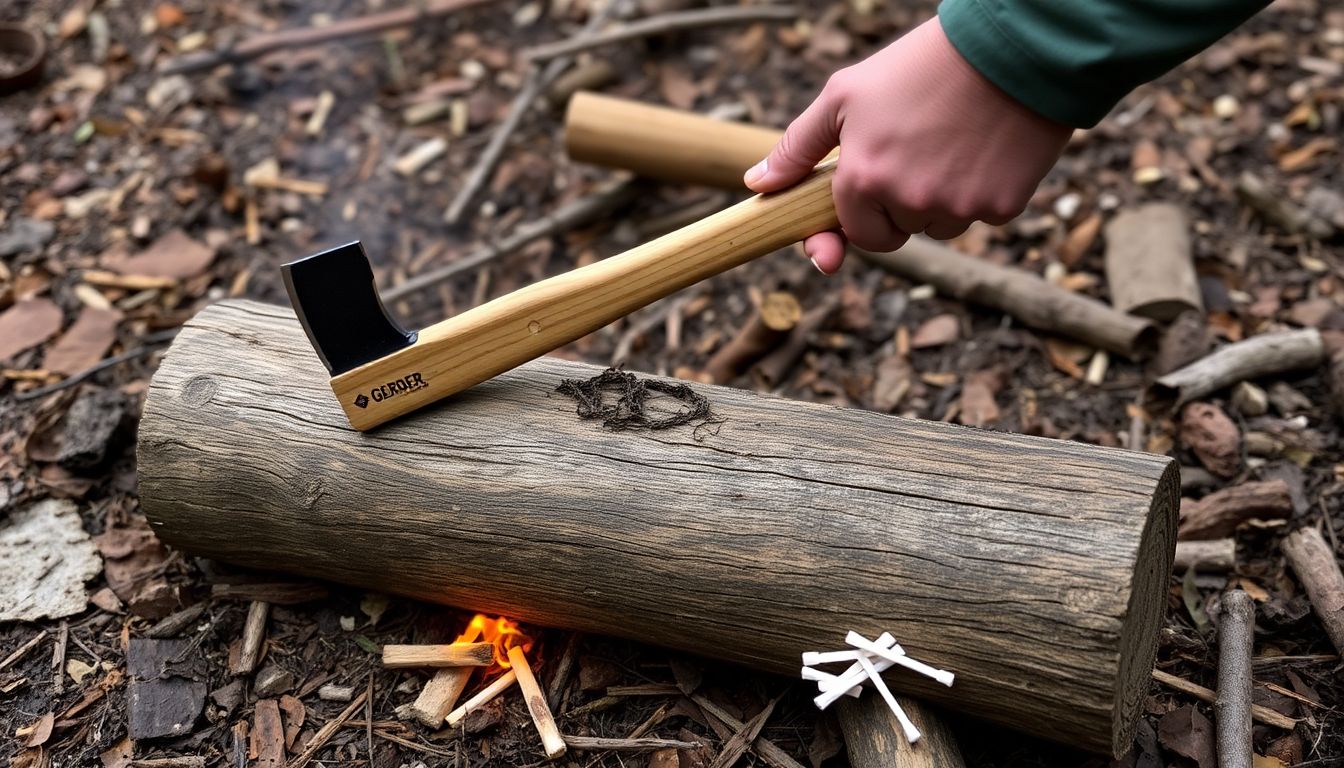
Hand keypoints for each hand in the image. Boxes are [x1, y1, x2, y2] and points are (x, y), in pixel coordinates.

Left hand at [744, 16, 1072, 273]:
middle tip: (917, 152)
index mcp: (864, 177)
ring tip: (953, 140)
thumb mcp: (844, 94)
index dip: (863, 218)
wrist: (1011, 46)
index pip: (857, 232)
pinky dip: (982, 190)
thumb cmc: (919, 65)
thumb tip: (756, 185)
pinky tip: (985, 147)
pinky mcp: (1003, 206)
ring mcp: (958, 207)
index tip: (872, 201)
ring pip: (941, 225)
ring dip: (942, 198)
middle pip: (900, 232)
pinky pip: (982, 215)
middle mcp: (908, 201)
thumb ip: (797, 147)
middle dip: (901, 206)